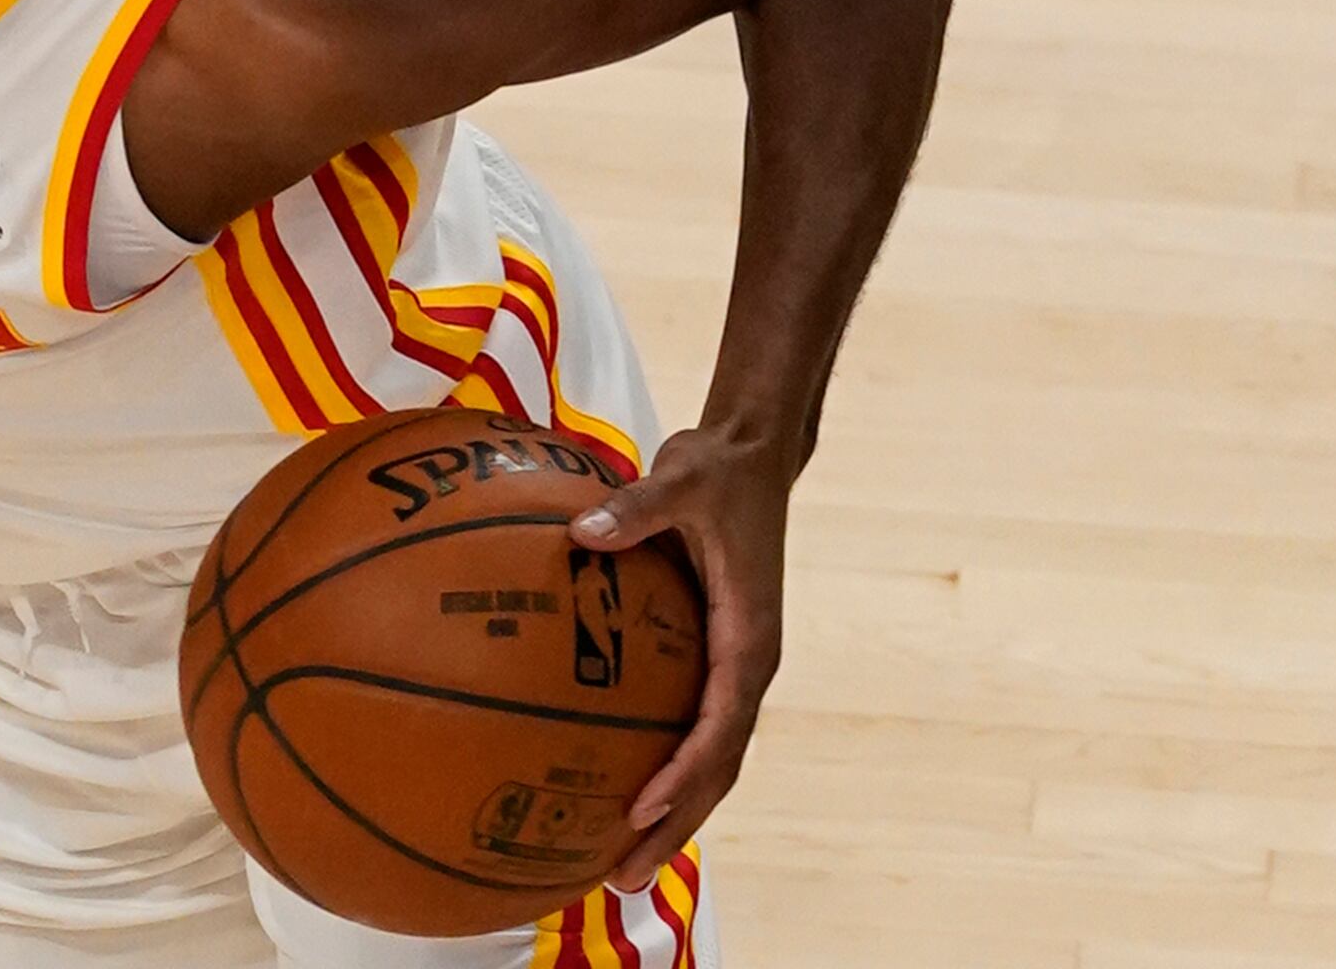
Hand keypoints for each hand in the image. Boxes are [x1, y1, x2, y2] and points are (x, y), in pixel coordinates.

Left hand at [569, 423, 793, 888]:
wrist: (754, 457)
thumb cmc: (718, 469)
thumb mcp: (682, 478)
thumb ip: (636, 506)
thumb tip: (581, 529)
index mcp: (749, 638)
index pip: (720, 726)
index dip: (683, 775)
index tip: (639, 810)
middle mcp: (747, 666)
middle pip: (717, 768)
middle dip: (675, 826)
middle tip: (623, 877)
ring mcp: (733, 669)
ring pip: (707, 761)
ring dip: (672, 816)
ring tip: (619, 866)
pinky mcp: (713, 660)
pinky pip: (689, 729)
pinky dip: (661, 770)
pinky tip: (610, 793)